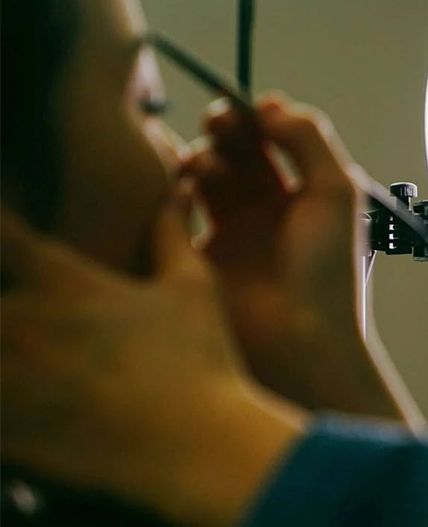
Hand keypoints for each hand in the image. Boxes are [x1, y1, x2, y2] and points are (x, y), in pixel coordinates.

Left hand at [0, 197, 305, 526]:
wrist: (198, 449)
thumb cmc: (201, 364)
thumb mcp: (193, 288)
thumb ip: (171, 232)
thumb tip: (180, 186)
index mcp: (59, 280)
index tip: (7, 236)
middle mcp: (16, 321)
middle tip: (19, 312)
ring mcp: (1, 378)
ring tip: (15, 354)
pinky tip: (20, 397)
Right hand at [183, 94, 419, 425]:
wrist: (300, 339)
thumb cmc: (328, 268)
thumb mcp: (336, 191)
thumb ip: (308, 138)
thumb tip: (268, 104)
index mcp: (303, 194)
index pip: (273, 141)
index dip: (257, 119)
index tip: (248, 109)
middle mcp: (266, 210)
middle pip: (236, 151)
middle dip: (226, 130)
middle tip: (219, 123)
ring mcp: (232, 232)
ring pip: (204, 174)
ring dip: (203, 157)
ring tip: (208, 168)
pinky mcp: (199, 256)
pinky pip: (176, 210)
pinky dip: (176, 188)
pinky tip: (185, 185)